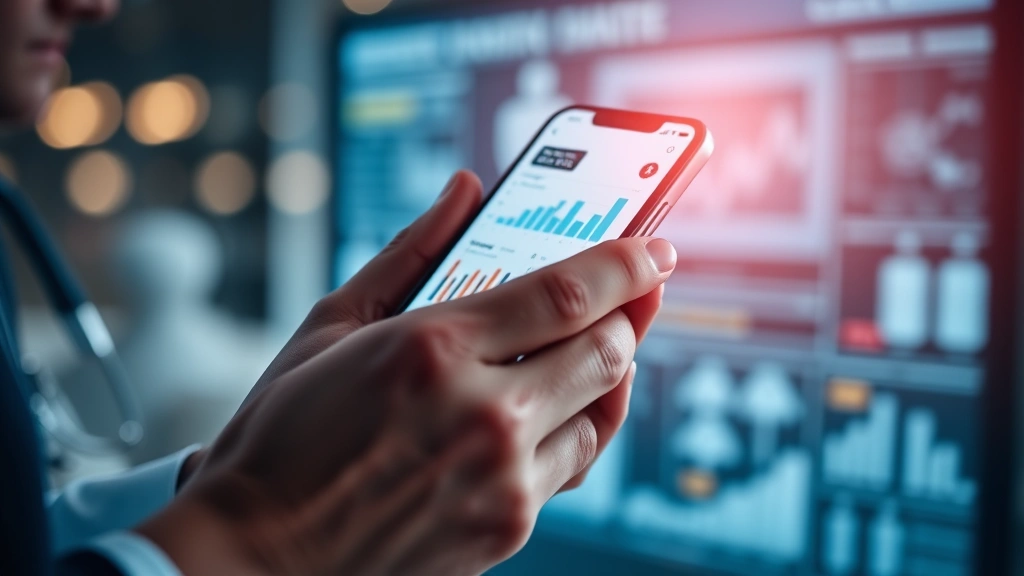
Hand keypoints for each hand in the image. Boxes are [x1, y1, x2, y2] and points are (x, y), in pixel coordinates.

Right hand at [140, 235, 676, 575]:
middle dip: (631, 315)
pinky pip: (575, 465)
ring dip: (609, 372)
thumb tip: (463, 191)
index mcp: (431, 350)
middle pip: (607, 350)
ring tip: (593, 349)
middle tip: (633, 296)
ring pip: (604, 411)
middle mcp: (481, 415)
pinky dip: (578, 426)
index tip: (657, 248)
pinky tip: (553, 407)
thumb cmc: (282, 438)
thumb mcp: (329, 328)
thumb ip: (408, 251)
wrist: (258, 555)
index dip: (628, 263)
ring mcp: (501, 480)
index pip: (567, 293)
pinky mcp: (508, 529)